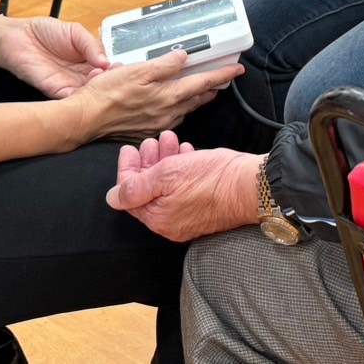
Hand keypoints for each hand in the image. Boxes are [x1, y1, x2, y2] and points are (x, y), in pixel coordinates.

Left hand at [0, 14, 107, 99]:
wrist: (17, 36)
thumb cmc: (45, 31)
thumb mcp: (76, 31)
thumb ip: (92, 45)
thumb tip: (106, 61)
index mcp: (89, 60)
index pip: (108, 71)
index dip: (116, 73)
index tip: (122, 71)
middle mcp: (80, 74)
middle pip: (100, 85)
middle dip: (107, 84)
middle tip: (112, 78)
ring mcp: (68, 83)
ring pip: (87, 94)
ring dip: (95, 91)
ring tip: (98, 80)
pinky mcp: (53, 90)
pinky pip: (69, 99)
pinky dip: (79, 98)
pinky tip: (86, 90)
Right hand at [67, 50, 241, 142]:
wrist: (85, 119)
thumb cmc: (108, 94)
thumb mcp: (138, 71)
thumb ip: (164, 65)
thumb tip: (184, 58)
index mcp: (169, 96)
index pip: (204, 83)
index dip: (222, 75)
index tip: (238, 70)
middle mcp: (168, 113)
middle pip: (198, 98)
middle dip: (213, 87)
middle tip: (223, 78)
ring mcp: (158, 123)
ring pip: (185, 108)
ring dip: (196, 97)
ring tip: (203, 88)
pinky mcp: (147, 129)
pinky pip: (171, 116)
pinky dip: (178, 106)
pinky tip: (174, 102)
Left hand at [106, 132, 261, 241]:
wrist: (251, 184)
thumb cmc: (212, 178)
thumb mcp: (167, 175)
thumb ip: (136, 187)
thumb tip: (112, 198)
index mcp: (157, 218)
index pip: (129, 195)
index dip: (127, 169)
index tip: (130, 149)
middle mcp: (170, 223)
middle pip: (148, 191)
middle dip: (147, 162)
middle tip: (152, 142)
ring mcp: (188, 218)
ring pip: (167, 188)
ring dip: (165, 162)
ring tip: (170, 141)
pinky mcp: (204, 209)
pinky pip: (183, 190)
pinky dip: (181, 171)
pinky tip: (186, 153)